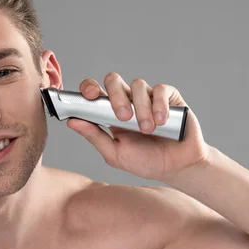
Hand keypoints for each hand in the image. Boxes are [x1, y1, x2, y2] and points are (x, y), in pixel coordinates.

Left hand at [66, 72, 210, 182]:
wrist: (176, 167)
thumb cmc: (144, 160)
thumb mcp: (115, 154)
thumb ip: (95, 136)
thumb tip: (72, 121)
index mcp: (109, 112)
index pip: (94, 91)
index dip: (89, 88)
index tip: (88, 96)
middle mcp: (127, 100)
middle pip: (113, 80)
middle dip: (116, 96)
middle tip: (123, 118)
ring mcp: (147, 97)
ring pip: (137, 85)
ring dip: (140, 108)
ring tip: (147, 130)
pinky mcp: (168, 97)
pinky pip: (160, 90)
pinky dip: (159, 105)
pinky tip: (162, 122)